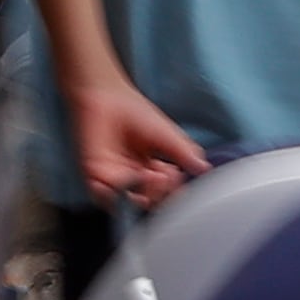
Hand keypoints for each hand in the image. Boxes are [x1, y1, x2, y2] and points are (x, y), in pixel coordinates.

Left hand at [69, 73, 207, 207]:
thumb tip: (204, 169)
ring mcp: (114, 179)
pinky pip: (105, 195)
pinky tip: (133, 176)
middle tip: (168, 177)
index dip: (174, 190)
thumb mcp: (168, 135)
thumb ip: (186, 153)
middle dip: (161, 195)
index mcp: (151, 172)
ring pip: (129, 203)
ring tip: (153, 174)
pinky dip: (119, 192)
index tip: (180, 178)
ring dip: (143, 195)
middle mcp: (133, 179)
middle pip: (149, 201)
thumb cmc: (136, 112)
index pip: (165, 192)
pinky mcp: (95, 175)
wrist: (108, 96)